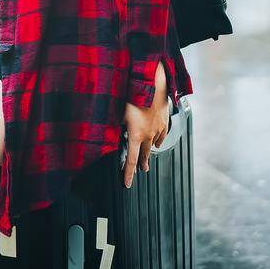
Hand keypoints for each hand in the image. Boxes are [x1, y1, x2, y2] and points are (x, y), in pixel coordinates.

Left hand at [121, 60, 168, 188]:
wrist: (153, 84)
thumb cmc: (133, 95)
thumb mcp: (118, 111)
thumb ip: (113, 123)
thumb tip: (105, 130)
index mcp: (135, 135)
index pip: (130, 160)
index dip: (128, 174)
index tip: (127, 184)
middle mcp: (148, 135)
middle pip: (145, 155)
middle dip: (142, 164)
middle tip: (143, 171)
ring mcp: (158, 128)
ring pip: (154, 144)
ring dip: (150, 150)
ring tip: (149, 156)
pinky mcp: (165, 120)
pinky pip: (163, 134)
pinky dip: (159, 139)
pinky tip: (158, 141)